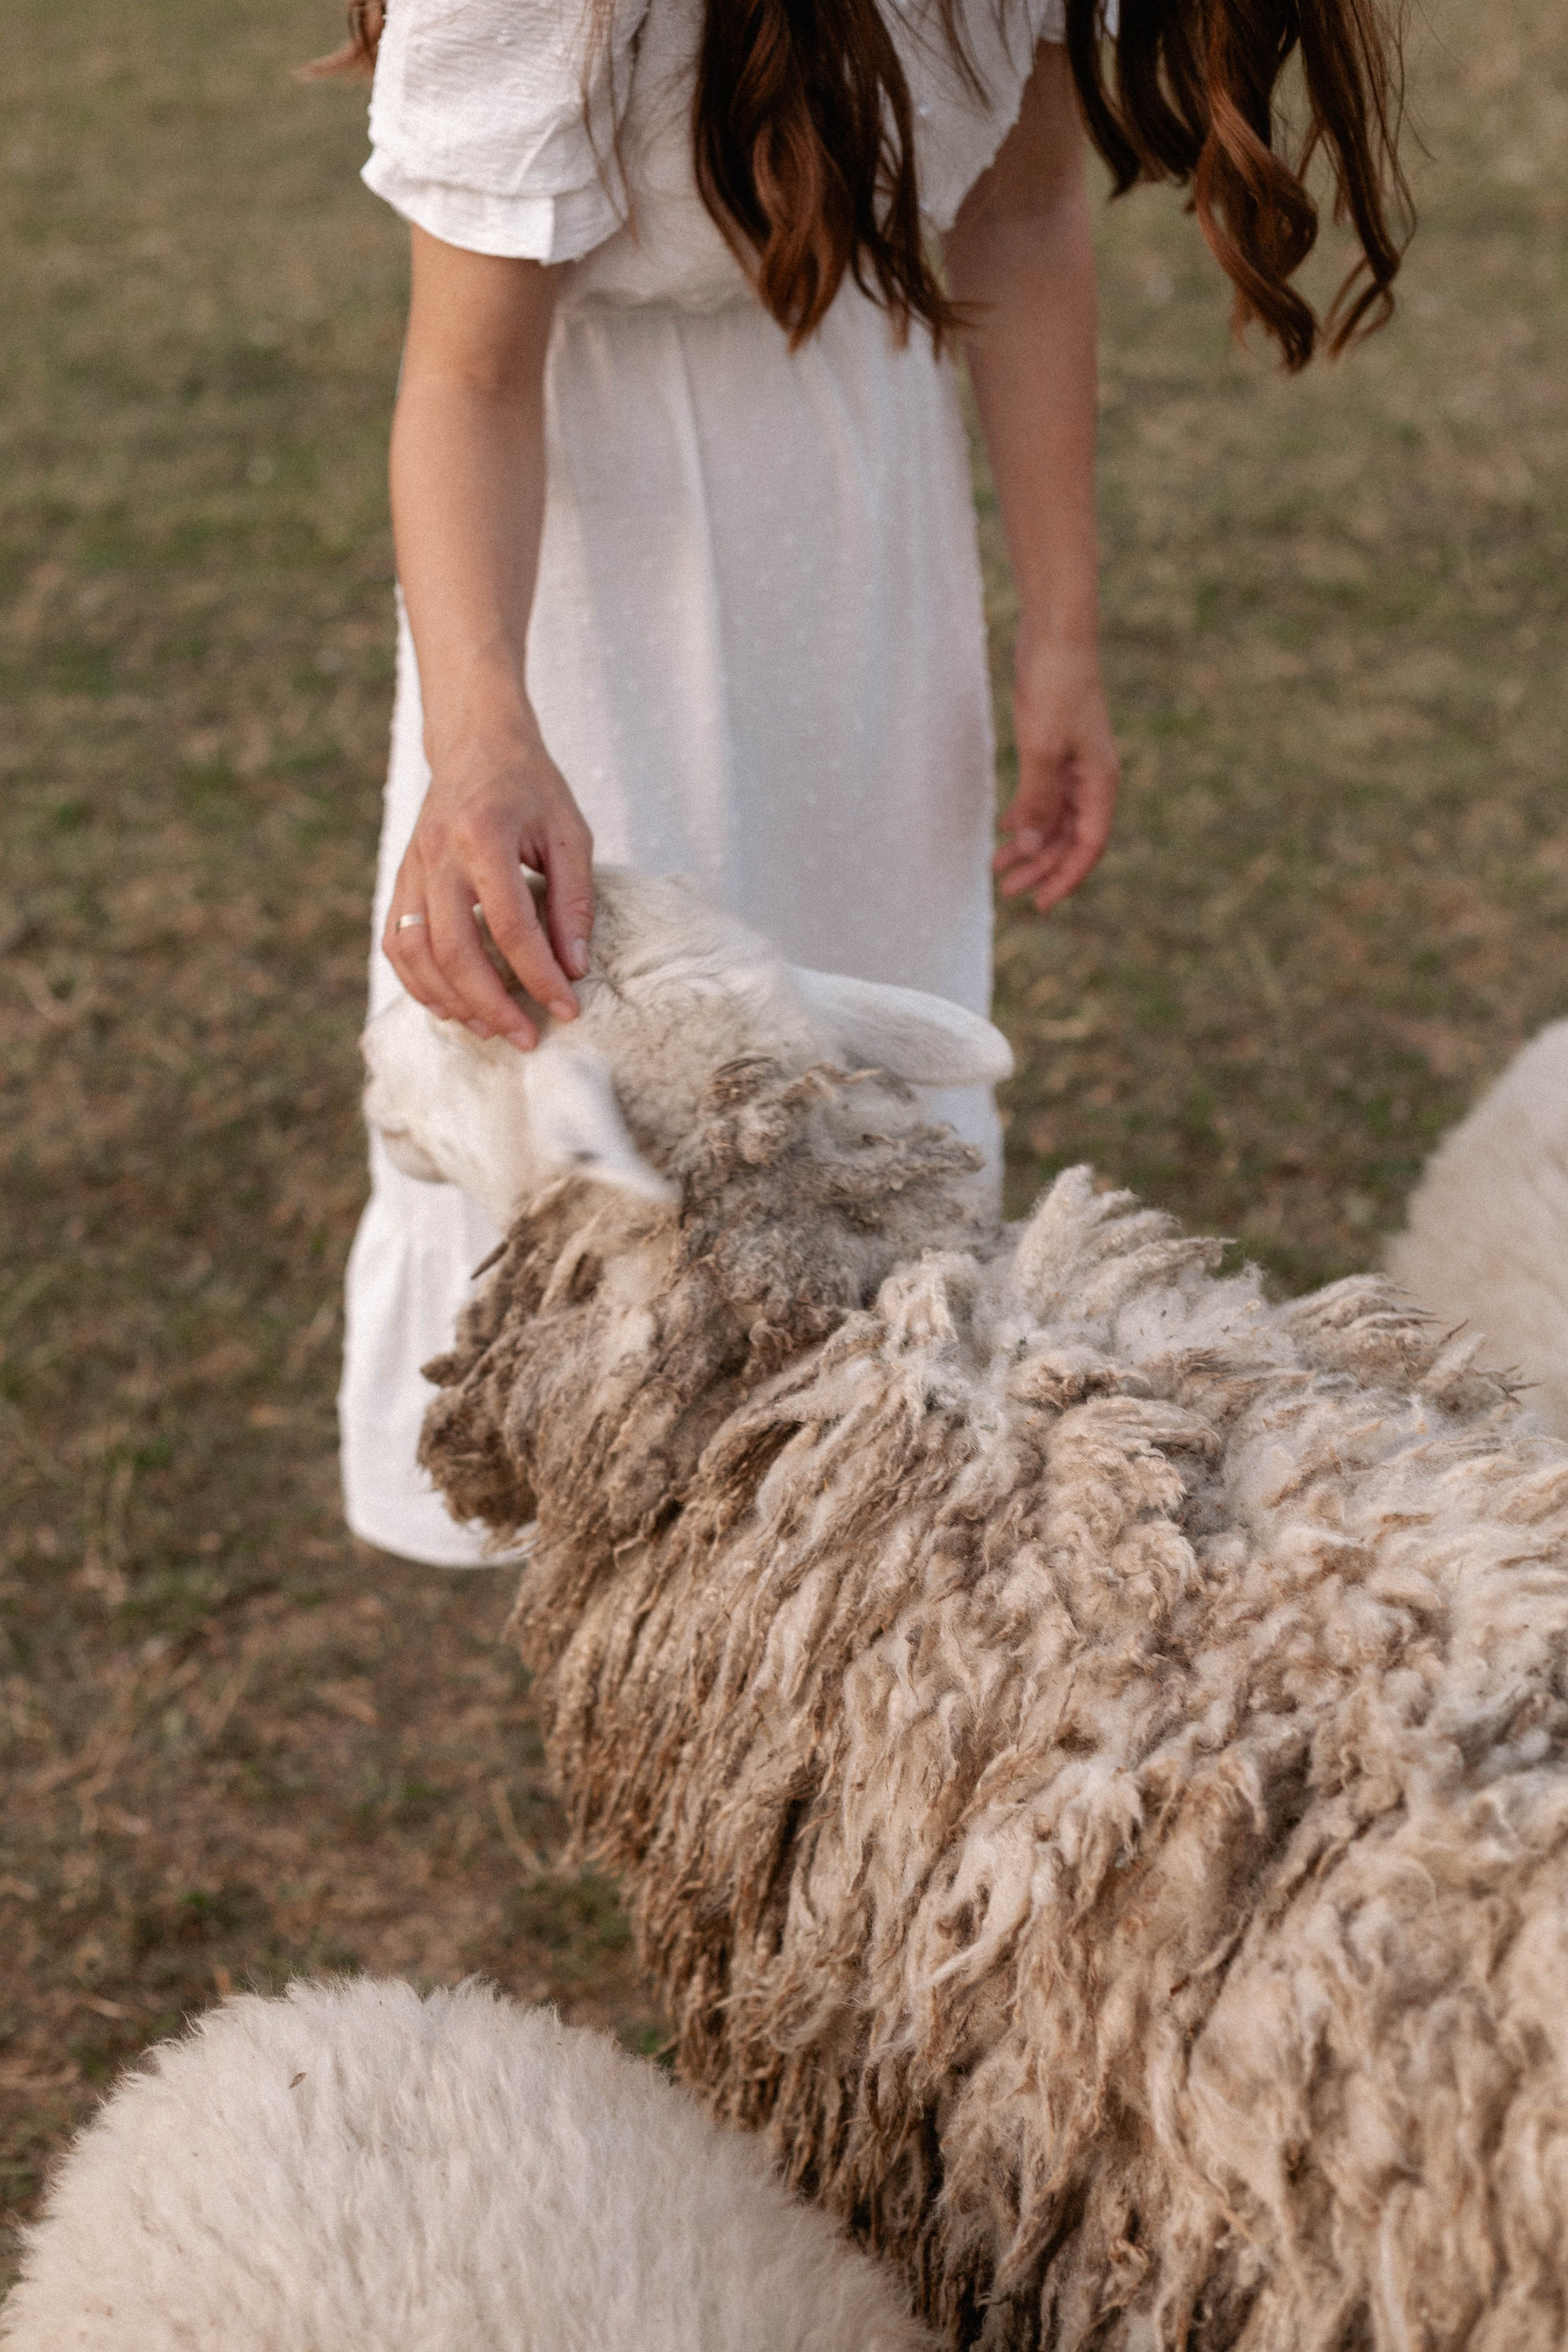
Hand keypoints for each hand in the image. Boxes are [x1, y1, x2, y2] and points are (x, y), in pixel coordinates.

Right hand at [385, 720, 593, 1049]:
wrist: (475, 740)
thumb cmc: (530, 785)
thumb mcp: (569, 832)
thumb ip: (572, 901)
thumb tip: (574, 968)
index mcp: (484, 836)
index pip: (511, 926)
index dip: (540, 976)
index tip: (567, 1009)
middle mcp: (438, 853)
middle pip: (454, 950)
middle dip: (491, 1004)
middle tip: (525, 1038)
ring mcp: (411, 866)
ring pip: (416, 952)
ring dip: (451, 999)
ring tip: (489, 1027)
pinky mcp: (400, 877)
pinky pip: (396, 941)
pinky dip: (417, 981)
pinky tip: (449, 1004)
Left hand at [993, 633, 1118, 911]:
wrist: (1055, 637)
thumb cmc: (1055, 688)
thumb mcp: (1041, 749)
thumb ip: (1038, 800)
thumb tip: (1034, 848)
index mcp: (1100, 783)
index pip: (1088, 846)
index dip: (1065, 878)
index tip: (1039, 905)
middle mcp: (1093, 779)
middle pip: (1070, 839)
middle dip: (1041, 867)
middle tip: (1007, 890)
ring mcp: (1076, 765)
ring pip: (1056, 820)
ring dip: (1030, 845)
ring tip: (998, 866)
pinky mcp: (1057, 750)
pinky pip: (1046, 796)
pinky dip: (1027, 815)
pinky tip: (1005, 829)